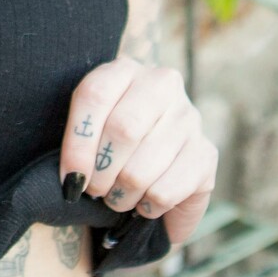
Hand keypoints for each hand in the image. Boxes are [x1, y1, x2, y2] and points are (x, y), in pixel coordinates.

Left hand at [61, 58, 215, 246]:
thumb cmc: (108, 138)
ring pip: (141, 169)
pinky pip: (165, 192)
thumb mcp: (89, 127)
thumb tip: (72, 181)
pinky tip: (145, 202)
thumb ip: (76, 144)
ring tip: (117, 197)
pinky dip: (147, 207)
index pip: (95, 96)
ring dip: (121, 196)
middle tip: (94, 190)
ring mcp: (188, 117)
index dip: (78, 144)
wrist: (153, 152)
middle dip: (101, 173)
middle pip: (123, 130)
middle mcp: (162, 84)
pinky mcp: (207, 153)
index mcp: (125, 70)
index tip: (71, 178)